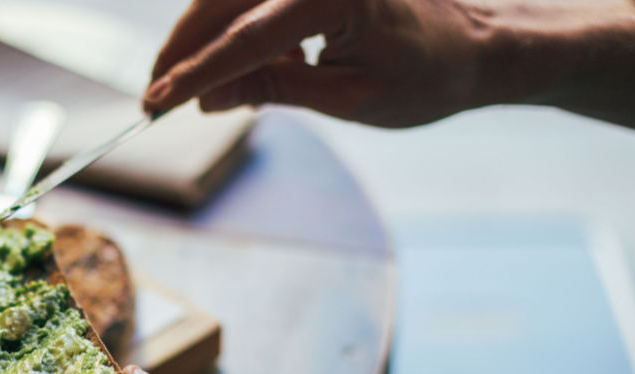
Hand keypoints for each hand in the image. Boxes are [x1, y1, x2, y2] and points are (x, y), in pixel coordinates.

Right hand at [143, 0, 634, 139]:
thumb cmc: (428, 76)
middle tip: (157, 97)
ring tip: (196, 89)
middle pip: (222, 4)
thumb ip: (273, 88)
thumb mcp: (348, 97)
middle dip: (184, 51)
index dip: (194, 75)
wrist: (480, 44)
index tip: (155, 103)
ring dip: (205, 38)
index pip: (244, 40)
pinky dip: (235, 27)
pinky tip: (242, 66)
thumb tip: (206, 98)